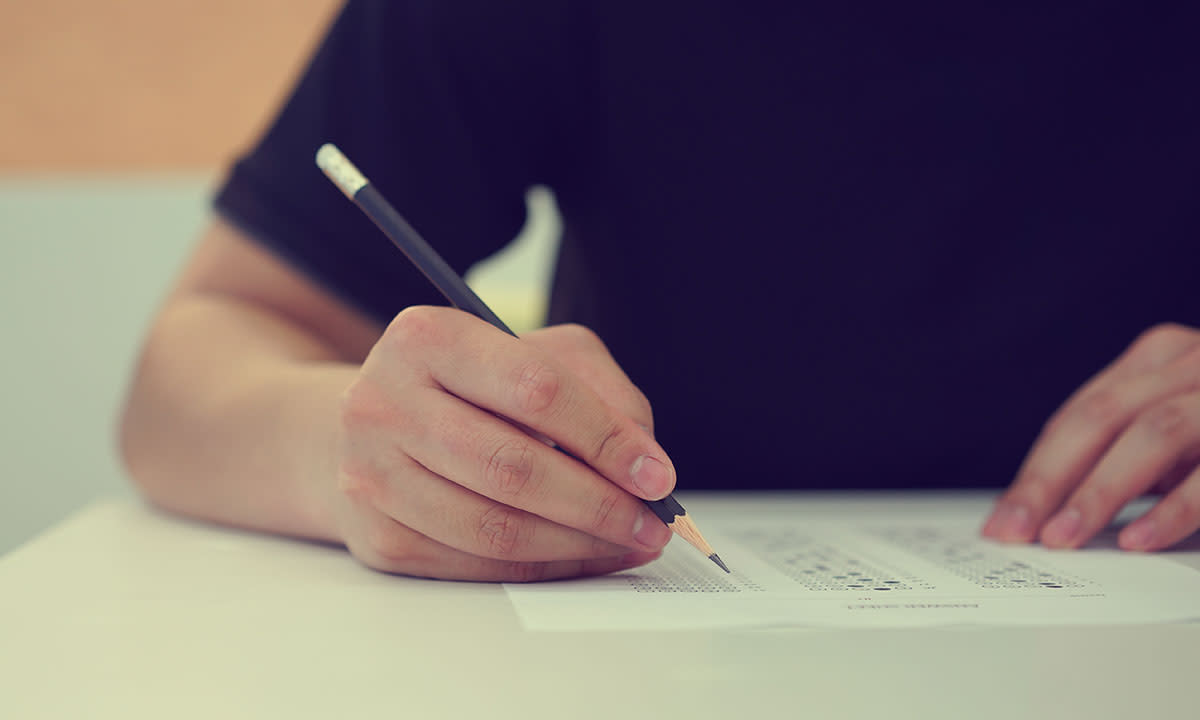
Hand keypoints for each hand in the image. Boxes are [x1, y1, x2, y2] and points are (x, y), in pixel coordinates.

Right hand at [328, 306, 674, 580]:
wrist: (377, 425)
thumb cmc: (473, 385)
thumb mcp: (539, 354)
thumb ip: (600, 392)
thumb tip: (645, 464)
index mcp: (428, 338)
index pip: (535, 388)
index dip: (605, 438)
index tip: (657, 476)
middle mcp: (384, 403)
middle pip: (513, 467)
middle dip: (599, 504)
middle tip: (652, 524)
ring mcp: (371, 474)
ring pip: (494, 527)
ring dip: (577, 545)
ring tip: (627, 543)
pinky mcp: (376, 535)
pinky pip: (474, 566)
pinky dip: (542, 569)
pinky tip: (581, 556)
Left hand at [983, 323, 1199, 550]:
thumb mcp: (1181, 431)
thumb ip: (1132, 457)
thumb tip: (1051, 511)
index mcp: (1159, 359)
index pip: (1080, 416)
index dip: (1037, 470)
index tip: (1002, 522)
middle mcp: (1192, 360)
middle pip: (1101, 418)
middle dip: (1050, 480)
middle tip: (1016, 533)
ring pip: (1153, 430)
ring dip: (1102, 491)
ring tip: (1064, 539)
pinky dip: (1175, 508)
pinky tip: (1140, 540)